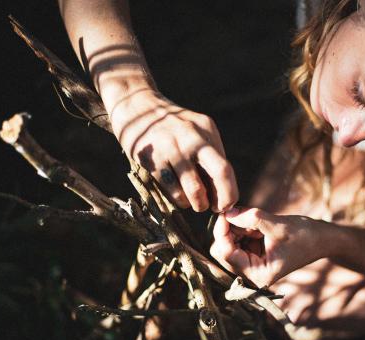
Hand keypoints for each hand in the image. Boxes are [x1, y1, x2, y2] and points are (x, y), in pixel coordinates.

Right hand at [105, 85, 237, 212]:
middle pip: (221, 172)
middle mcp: (193, 138)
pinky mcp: (153, 160)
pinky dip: (178, 199)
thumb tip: (222, 192)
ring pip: (195, 190)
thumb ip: (208, 155)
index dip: (229, 191)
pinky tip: (176, 194)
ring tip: (191, 201)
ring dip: (196, 203)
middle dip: (222, 199)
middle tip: (215, 208)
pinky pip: (173, 191)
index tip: (225, 203)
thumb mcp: (195, 131)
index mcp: (207, 130)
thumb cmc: (169, 126)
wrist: (135, 106)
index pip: (226, 167)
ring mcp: (172, 148)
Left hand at [210, 207, 323, 287]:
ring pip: (230, 243)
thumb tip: (227, 212)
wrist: (323, 240)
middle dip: (231, 230)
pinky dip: (244, 228)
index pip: (226, 253)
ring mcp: (252, 265)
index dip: (222, 231)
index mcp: (258, 274)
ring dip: (239, 228)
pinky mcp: (254, 255)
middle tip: (245, 215)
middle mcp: (252, 274)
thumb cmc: (305, 236)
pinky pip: (238, 240)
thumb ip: (251, 218)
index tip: (226, 212)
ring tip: (259, 222)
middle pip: (223, 249)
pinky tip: (259, 224)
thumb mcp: (277, 225)